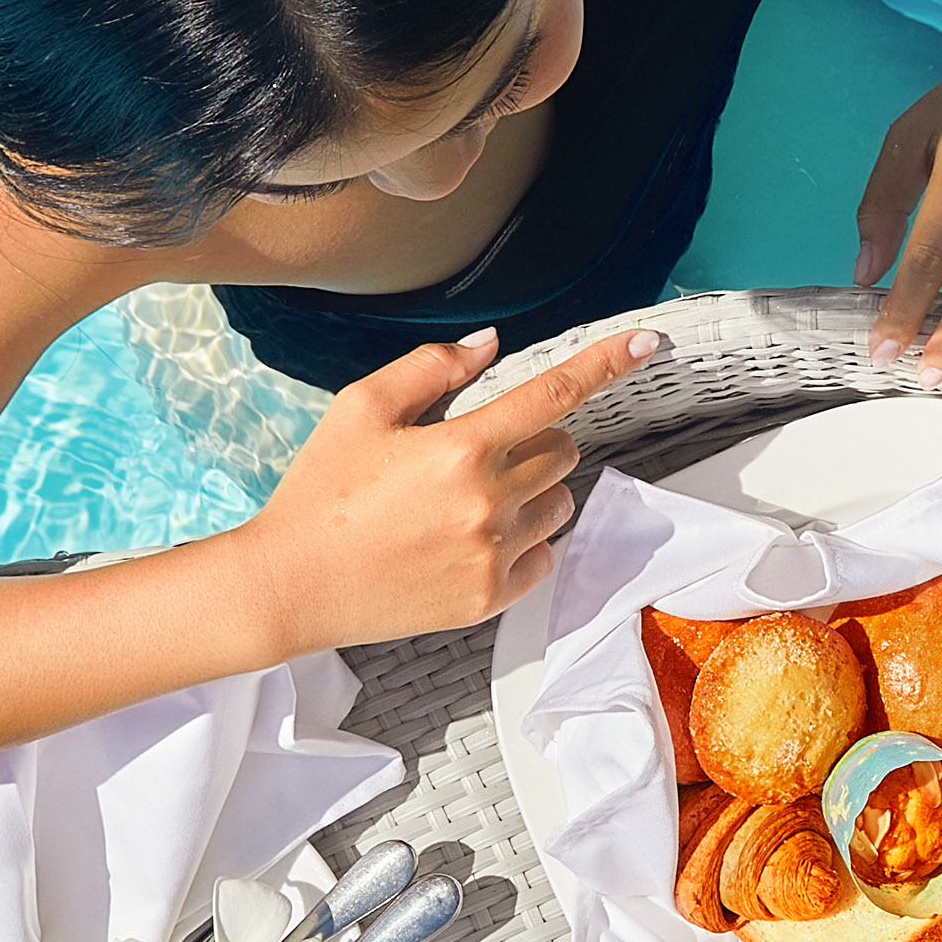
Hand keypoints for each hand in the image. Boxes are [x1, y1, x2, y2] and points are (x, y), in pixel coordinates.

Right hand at [237, 325, 661, 655]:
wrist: (293, 584)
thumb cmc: (321, 491)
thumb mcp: (362, 408)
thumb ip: (431, 368)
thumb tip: (490, 345)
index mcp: (461, 447)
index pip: (554, 394)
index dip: (606, 363)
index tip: (648, 343)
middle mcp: (488, 502)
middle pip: (562, 453)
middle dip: (535, 443)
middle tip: (479, 453)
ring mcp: (494, 555)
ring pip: (559, 505)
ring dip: (533, 494)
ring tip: (469, 502)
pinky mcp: (491, 598)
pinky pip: (543, 557)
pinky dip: (523, 544)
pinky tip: (471, 540)